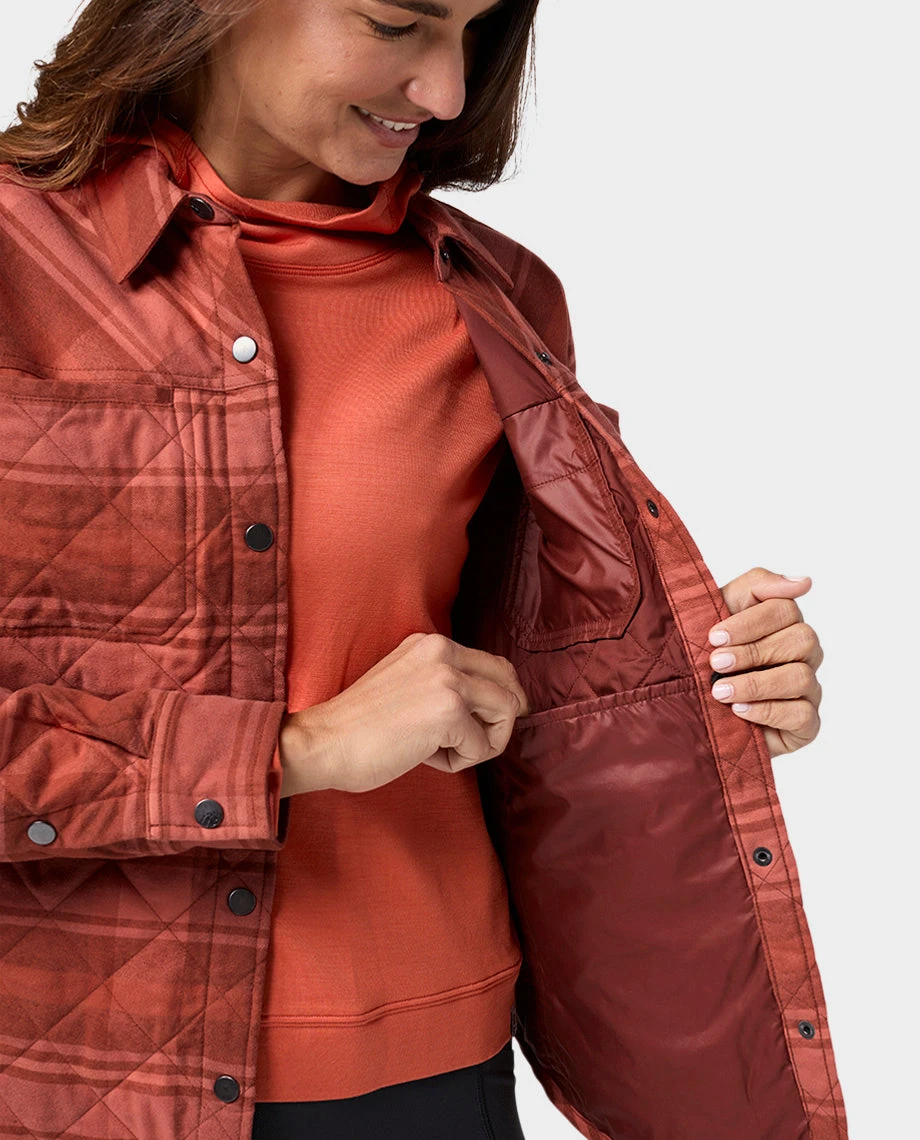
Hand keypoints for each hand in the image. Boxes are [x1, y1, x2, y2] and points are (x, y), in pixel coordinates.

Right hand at [278, 632, 530, 795]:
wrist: (324, 742)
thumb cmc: (361, 728)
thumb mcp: (407, 684)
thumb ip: (443, 684)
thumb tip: (491, 708)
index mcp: (431, 644)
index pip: (494, 665)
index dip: (501, 699)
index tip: (489, 724)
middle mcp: (443, 651)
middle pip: (510, 684)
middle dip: (501, 720)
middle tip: (480, 744)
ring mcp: (448, 679)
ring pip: (507, 712)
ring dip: (482, 742)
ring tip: (444, 752)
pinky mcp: (450, 710)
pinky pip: (483, 745)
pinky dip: (461, 762)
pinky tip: (426, 758)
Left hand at [708, 567, 823, 757]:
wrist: (689, 702)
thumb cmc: (705, 653)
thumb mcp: (720, 610)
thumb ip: (757, 586)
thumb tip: (804, 582)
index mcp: (785, 622)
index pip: (786, 609)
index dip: (750, 622)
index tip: (715, 636)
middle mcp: (803, 653)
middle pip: (802, 640)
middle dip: (753, 651)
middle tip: (716, 663)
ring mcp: (808, 688)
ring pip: (801, 676)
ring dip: (755, 684)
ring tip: (720, 691)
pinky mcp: (806, 724)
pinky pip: (803, 714)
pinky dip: (767, 711)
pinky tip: (740, 711)